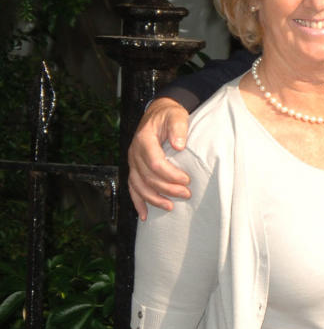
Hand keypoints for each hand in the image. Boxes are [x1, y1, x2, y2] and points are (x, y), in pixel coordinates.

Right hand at [128, 98, 191, 217]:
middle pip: (148, 177)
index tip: (187, 180)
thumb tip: (179, 145)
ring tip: (170, 207)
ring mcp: (133, 162)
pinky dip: (138, 202)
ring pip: (139, 186)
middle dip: (168, 189)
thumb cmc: (169, 115)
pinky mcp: (134, 169)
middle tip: (187, 194)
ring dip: (154, 199)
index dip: (171, 175)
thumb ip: (178, 128)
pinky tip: (145, 215)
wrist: (158, 113)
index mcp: (144, 139)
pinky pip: (132, 188)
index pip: (155, 163)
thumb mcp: (176, 115)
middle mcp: (134, 152)